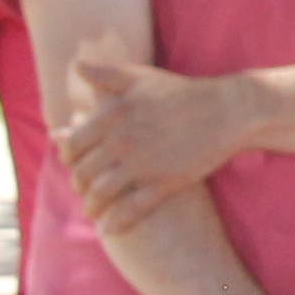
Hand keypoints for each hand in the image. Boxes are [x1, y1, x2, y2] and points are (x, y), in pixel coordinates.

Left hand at [62, 51, 248, 230]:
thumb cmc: (183, 92)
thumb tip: (77, 66)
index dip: (68, 158)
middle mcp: (121, 143)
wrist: (226, 111)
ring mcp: (141, 165)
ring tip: (93, 212)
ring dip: (92, 207)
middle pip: (83, 173)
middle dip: (79, 185)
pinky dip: (116, 222)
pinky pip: (131, 210)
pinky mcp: (163, 183)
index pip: (72, 146)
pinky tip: (110, 228)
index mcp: (112, 117)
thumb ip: (106, 75)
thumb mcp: (142, 77)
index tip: (74, 163)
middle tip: (83, 191)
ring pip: (101, 194)